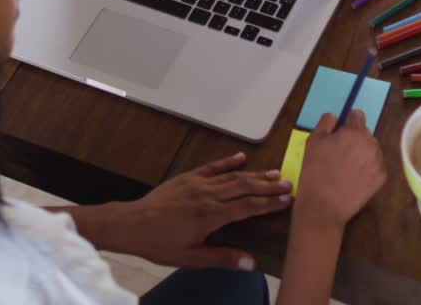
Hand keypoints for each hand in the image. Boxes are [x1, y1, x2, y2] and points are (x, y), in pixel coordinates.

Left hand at [104, 152, 291, 269]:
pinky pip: (212, 167)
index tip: (287, 201)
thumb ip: (223, 258)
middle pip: (245, 186)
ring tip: (274, 172)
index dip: (269, 203)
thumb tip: (251, 263)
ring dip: (254, 174)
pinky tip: (241, 158)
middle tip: (288, 184)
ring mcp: (197, 183)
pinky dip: (228, 162)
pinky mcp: (187, 177)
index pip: (248, 207)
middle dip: (268, 185)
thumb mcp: (191, 258)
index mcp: (211, 215)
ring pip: (232, 175)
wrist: (131, 224)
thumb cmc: (159, 243)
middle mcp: (207, 195)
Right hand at [294, 111, 385, 229]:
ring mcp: (379, 162)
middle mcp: (371, 144)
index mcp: (354, 132)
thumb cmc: (315, 172)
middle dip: (355, 138)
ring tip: (346, 167)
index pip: (357, 115)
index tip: (341, 130)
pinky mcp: (381, 179)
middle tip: (340, 153)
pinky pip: (375, 166)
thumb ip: (325, 123)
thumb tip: (335, 117)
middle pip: (365, 133)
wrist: (323, 206)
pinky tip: (353, 177)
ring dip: (362, 153)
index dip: (348, 121)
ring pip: (372, 149)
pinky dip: (367, 168)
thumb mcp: (313, 141)